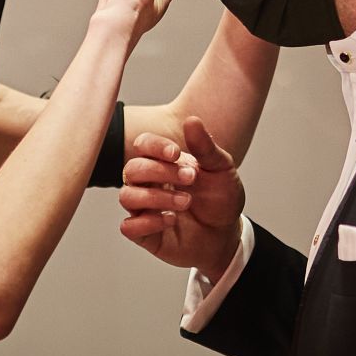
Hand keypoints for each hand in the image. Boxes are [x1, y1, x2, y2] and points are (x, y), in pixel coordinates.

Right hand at [118, 116, 244, 281]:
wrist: (228, 234)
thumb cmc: (221, 198)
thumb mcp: (221, 169)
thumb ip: (205, 147)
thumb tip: (192, 120)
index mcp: (164, 163)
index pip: (143, 145)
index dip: (154, 146)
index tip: (176, 154)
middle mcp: (149, 183)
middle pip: (132, 169)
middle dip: (159, 172)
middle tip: (190, 178)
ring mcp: (144, 209)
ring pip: (127, 196)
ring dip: (156, 198)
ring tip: (186, 202)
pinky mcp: (145, 234)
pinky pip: (128, 227)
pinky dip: (148, 222)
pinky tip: (171, 220)